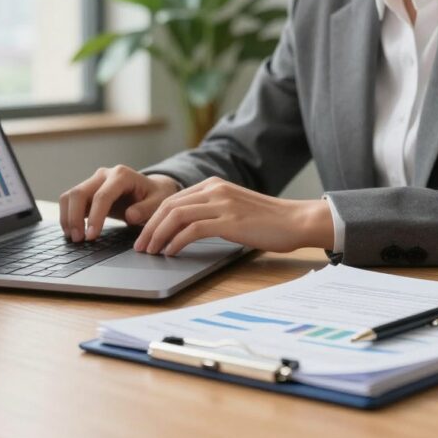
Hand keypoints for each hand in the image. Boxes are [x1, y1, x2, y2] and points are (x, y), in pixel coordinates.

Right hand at [59, 165, 180, 241]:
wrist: (150, 190)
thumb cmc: (154, 196)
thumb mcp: (158, 202)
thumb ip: (146, 209)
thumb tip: (130, 215)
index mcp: (122, 175)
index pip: (102, 196)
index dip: (95, 217)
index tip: (91, 236)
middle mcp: (104, 175)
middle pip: (79, 193)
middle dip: (75, 217)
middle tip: (79, 240)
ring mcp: (93, 181)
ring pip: (70, 196)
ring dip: (67, 217)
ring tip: (74, 238)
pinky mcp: (87, 191)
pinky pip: (70, 201)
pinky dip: (67, 217)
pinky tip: (72, 232)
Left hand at [133, 177, 333, 255]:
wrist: (297, 220)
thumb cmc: (268, 221)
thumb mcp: (235, 208)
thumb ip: (212, 211)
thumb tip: (185, 229)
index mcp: (214, 184)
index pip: (173, 199)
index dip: (153, 217)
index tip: (144, 234)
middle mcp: (215, 189)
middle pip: (169, 206)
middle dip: (149, 227)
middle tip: (140, 246)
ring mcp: (222, 204)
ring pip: (176, 216)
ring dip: (158, 235)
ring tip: (151, 251)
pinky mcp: (230, 221)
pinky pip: (193, 229)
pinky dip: (177, 241)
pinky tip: (171, 252)